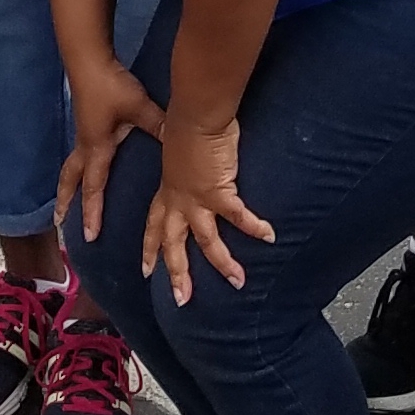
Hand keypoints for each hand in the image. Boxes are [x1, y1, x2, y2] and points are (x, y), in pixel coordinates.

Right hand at [56, 56, 166, 243]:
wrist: (89, 60)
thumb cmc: (112, 87)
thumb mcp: (139, 107)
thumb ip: (158, 125)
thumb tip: (180, 142)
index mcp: (97, 147)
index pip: (93, 187)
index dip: (91, 212)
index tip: (89, 236)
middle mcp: (86, 144)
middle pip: (71, 180)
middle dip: (66, 201)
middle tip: (60, 223)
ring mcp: (83, 133)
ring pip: (71, 166)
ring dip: (67, 185)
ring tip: (63, 200)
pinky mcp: (85, 121)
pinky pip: (78, 153)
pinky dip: (77, 167)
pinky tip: (86, 165)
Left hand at [141, 117, 273, 303]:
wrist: (195, 115)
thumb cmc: (186, 124)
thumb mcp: (178, 149)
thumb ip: (184, 162)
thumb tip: (193, 160)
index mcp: (167, 190)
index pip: (153, 224)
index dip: (150, 248)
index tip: (145, 270)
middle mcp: (178, 200)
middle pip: (174, 245)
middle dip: (177, 273)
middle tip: (182, 299)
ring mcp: (197, 200)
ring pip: (206, 242)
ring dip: (222, 263)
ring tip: (238, 281)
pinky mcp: (218, 193)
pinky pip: (238, 217)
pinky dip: (254, 227)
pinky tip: (269, 236)